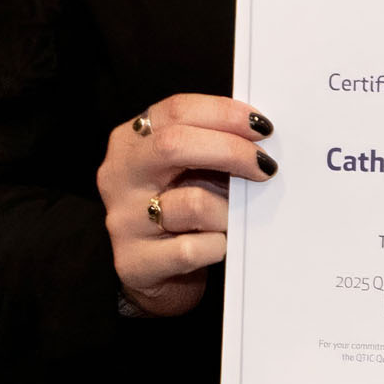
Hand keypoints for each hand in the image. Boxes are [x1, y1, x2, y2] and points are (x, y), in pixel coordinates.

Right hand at [97, 94, 274, 316]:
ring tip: (236, 217)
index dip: (225, 114)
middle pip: (173, 145)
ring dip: (229, 210)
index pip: (177, 110)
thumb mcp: (190, 168)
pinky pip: (192, 249)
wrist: (158, 273)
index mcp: (131, 140)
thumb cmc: (182, 207)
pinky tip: (218, 244)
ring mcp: (122, 220)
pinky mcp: (133, 262)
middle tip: (265, 166)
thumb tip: (260, 133)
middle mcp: (119, 175)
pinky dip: (217, 246)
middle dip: (231, 150)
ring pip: (192, 203)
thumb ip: (211, 143)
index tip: (262, 127)